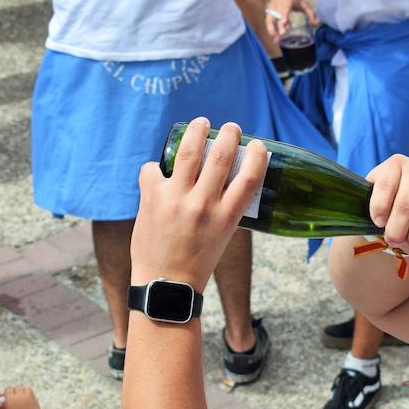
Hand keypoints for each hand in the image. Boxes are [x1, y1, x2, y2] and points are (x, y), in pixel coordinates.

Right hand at [2, 385, 40, 408]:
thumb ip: (9, 403)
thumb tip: (11, 397)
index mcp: (10, 399)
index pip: (9, 388)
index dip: (9, 392)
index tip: (10, 396)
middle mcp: (19, 396)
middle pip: (18, 387)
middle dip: (17, 391)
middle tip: (17, 397)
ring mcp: (29, 398)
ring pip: (27, 388)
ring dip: (25, 391)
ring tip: (24, 398)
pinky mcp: (36, 401)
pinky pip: (33, 395)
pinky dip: (30, 397)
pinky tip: (29, 404)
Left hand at [132, 118, 265, 290]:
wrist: (165, 284)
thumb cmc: (197, 260)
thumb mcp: (223, 235)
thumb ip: (225, 207)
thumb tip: (226, 176)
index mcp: (227, 217)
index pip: (250, 176)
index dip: (256, 155)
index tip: (257, 145)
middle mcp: (204, 205)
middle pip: (221, 155)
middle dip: (229, 133)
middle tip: (230, 128)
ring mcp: (176, 199)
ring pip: (189, 150)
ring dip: (197, 131)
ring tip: (201, 124)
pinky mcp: (152, 198)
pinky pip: (153, 168)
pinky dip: (157, 167)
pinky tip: (161, 170)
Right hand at [264, 0, 317, 42]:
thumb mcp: (304, 3)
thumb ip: (311, 13)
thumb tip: (315, 24)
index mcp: (286, 3)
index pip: (283, 12)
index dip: (283, 19)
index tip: (284, 28)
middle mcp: (276, 6)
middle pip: (274, 19)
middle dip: (275, 30)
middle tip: (278, 40)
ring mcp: (271, 9)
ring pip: (268, 22)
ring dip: (271, 32)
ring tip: (276, 41)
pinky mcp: (268, 12)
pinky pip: (269, 22)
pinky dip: (272, 29)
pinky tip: (278, 35)